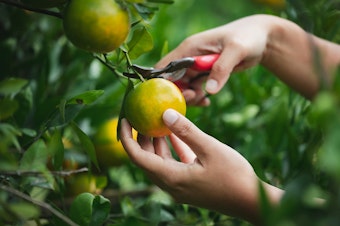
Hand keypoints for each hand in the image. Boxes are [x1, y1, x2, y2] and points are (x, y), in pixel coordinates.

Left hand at [120, 109, 283, 223]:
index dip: (127, 138)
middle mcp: (171, 184)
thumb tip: (165, 112)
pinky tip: (175, 133)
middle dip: (140, 137)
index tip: (124, 119)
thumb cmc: (233, 176)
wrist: (251, 200)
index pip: (137, 157)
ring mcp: (180, 185)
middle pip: (146, 159)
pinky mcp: (190, 183)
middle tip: (140, 115)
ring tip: (156, 120)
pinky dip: (172, 148)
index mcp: (171, 178)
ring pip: (160, 161)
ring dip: (157, 142)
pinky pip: (174, 163)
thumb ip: (186, 131)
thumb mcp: (209, 148)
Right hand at [156, 14, 339, 103]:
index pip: (165, 66)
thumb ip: (222, 69)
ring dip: (189, 97)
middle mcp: (189, 58)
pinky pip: (194, 89)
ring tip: (203, 100)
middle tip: (194, 97)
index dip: (162, 83)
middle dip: (178, 93)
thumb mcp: (236, 50)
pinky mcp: (204, 74)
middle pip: (172, 81)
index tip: (170, 98)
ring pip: (182, 87)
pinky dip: (198, 97)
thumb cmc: (248, 37)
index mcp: (189, 48)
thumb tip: (209, 90)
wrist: (261, 39)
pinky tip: (207, 101)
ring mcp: (196, 67)